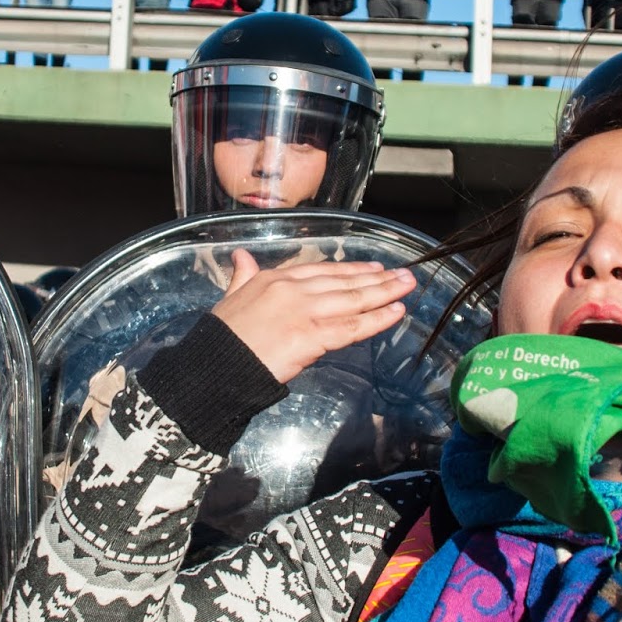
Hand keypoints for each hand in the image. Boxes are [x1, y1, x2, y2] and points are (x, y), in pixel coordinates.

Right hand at [212, 251, 416, 384]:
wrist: (214, 365)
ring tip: (407, 288)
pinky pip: (352, 326)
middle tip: (404, 275)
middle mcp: (294, 290)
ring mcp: (305, 312)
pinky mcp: (312, 336)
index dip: (352, 269)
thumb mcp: (230, 297)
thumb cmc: (221, 337)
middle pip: (345, 282)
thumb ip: (242, 276)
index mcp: (275, 279)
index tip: (374, 268)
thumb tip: (241, 256)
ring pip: (354, 300)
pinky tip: (396, 312)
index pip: (323, 271)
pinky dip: (378, 319)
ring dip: (386, 293)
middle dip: (378, 278)